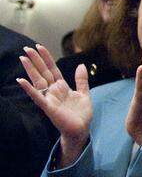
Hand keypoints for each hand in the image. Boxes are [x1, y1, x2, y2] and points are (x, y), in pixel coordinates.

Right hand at [18, 44, 91, 164]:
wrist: (81, 129)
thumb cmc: (81, 114)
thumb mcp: (84, 94)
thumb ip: (81, 80)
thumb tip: (81, 64)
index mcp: (62, 87)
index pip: (52, 69)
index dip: (46, 58)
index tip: (40, 47)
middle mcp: (53, 91)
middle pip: (43, 72)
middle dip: (36, 60)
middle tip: (27, 48)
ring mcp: (50, 98)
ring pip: (38, 81)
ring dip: (30, 70)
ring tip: (23, 58)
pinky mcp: (48, 107)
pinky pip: (37, 96)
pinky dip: (29, 89)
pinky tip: (21, 80)